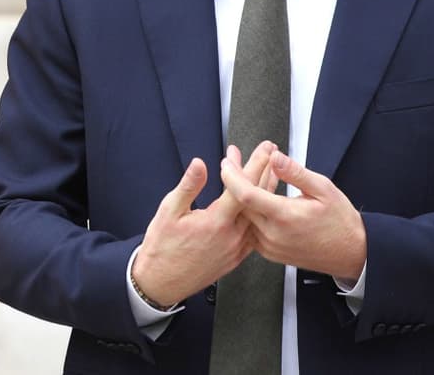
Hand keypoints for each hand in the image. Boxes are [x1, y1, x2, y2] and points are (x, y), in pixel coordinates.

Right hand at [132, 142, 277, 305]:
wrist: (161, 282)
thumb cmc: (162, 248)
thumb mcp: (169, 211)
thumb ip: (188, 186)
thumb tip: (199, 164)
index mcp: (216, 222)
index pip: (243, 187)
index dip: (255, 165)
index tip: (264, 150)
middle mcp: (231, 236)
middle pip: (257, 200)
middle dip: (265, 172)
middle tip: (272, 154)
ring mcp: (236, 249)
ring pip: (259, 216)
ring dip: (266, 193)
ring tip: (271, 174)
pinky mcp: (235, 258)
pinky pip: (254, 233)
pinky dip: (260, 215)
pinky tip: (261, 207)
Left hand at [220, 148, 366, 279]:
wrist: (351, 253)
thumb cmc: (340, 220)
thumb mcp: (323, 189)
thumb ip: (295, 173)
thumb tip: (275, 157)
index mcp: (285, 216)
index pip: (246, 195)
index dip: (232, 176)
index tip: (226, 161)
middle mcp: (273, 234)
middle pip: (241, 204)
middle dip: (235, 179)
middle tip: (234, 159)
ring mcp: (269, 246)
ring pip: (245, 216)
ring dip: (242, 194)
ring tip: (245, 172)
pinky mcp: (269, 252)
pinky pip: (251, 228)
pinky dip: (251, 210)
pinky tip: (256, 194)